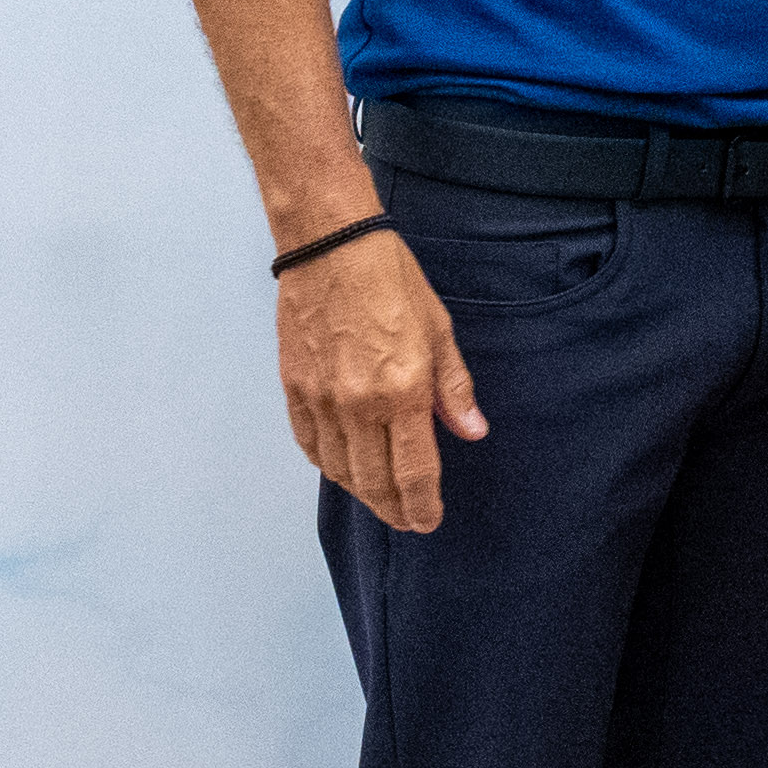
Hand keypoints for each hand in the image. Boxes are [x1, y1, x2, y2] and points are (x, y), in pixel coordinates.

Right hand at [278, 231, 488, 531]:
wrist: (331, 246)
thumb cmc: (391, 280)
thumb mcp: (439, 330)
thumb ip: (454, 389)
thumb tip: (473, 431)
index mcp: (402, 391)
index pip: (414, 472)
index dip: (422, 505)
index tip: (428, 521)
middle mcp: (359, 405)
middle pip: (374, 482)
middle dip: (393, 509)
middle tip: (407, 519)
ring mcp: (322, 400)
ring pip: (339, 470)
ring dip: (361, 492)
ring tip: (379, 498)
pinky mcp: (294, 388)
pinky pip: (310, 444)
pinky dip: (327, 464)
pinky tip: (341, 468)